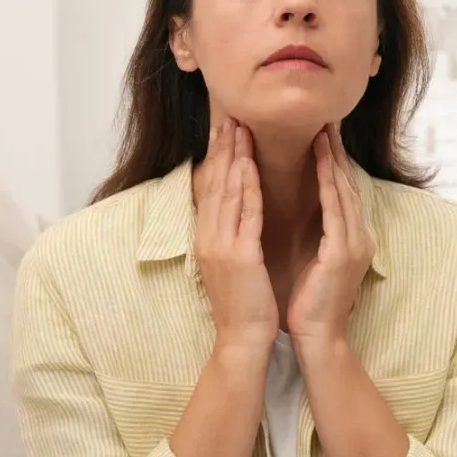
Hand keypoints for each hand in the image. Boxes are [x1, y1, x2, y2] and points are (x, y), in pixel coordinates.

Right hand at [193, 119, 278, 353]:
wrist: (241, 341)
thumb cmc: (244, 306)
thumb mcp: (231, 265)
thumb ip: (232, 236)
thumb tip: (236, 212)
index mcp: (207, 239)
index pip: (211, 189)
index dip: (218, 158)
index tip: (223, 130)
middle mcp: (208, 237)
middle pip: (215, 183)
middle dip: (223, 148)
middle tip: (228, 116)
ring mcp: (221, 246)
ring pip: (227, 192)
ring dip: (234, 157)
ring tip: (239, 128)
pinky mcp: (239, 256)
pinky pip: (245, 214)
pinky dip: (247, 187)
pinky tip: (250, 165)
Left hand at [287, 123, 374, 345]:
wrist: (317, 338)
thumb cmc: (309, 304)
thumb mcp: (316, 262)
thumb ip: (320, 236)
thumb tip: (311, 213)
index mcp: (351, 239)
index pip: (342, 192)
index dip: (334, 163)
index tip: (324, 135)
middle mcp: (359, 236)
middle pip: (347, 184)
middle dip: (337, 152)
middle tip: (328, 119)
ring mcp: (355, 243)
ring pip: (344, 190)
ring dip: (333, 158)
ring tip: (324, 131)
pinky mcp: (343, 251)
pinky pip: (335, 208)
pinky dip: (328, 182)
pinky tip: (321, 162)